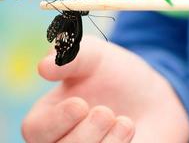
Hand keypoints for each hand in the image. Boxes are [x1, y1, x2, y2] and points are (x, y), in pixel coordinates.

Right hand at [22, 35, 188, 142]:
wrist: (150, 95)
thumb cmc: (116, 74)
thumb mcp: (96, 56)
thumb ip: (72, 57)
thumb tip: (44, 66)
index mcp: (52, 114)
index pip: (36, 129)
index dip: (55, 121)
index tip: (80, 104)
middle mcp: (65, 139)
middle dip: (83, 136)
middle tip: (106, 112)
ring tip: (125, 122)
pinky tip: (129, 130)